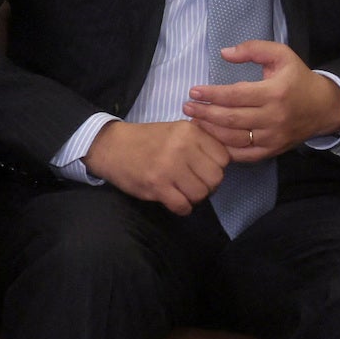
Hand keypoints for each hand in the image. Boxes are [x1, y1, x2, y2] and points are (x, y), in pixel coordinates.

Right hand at [83, 119, 231, 214]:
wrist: (111, 146)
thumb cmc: (149, 140)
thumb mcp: (178, 131)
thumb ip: (202, 142)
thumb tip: (228, 160)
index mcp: (190, 132)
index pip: (223, 158)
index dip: (217, 168)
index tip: (204, 169)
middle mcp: (182, 148)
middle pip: (215, 178)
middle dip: (208, 186)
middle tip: (195, 184)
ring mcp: (169, 167)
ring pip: (200, 193)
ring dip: (194, 198)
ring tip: (183, 192)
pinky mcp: (156, 185)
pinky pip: (183, 206)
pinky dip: (182, 208)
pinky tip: (174, 200)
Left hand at [183, 40, 339, 162]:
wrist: (324, 107)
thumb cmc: (298, 79)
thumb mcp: (282, 55)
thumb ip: (253, 49)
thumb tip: (225, 53)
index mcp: (275, 92)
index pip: (235, 95)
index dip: (211, 94)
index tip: (193, 91)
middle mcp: (273, 117)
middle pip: (230, 118)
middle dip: (205, 113)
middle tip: (187, 107)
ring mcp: (272, 137)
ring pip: (234, 138)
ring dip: (210, 131)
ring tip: (195, 121)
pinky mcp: (272, 150)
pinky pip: (244, 154)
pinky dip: (224, 149)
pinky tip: (212, 139)